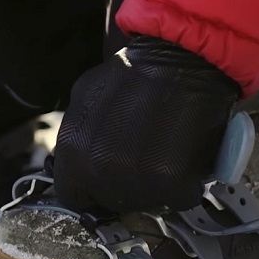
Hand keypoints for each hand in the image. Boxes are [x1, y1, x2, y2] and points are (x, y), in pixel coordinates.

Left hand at [53, 36, 239, 212]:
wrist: (183, 56)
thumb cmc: (137, 75)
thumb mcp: (87, 97)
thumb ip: (79, 135)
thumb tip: (76, 165)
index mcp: (72, 148)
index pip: (73, 196)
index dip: (91, 189)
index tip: (106, 181)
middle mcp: (98, 165)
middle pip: (111, 201)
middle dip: (126, 187)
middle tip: (143, 161)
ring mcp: (134, 174)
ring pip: (145, 201)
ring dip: (157, 186)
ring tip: (164, 154)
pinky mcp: (170, 177)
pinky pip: (178, 197)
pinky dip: (186, 184)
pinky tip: (185, 159)